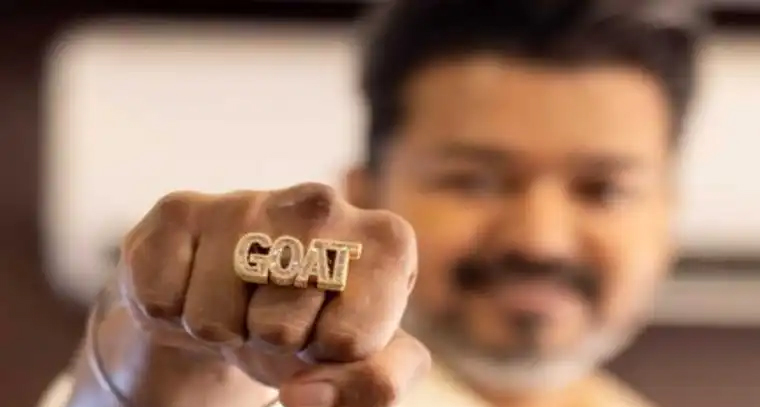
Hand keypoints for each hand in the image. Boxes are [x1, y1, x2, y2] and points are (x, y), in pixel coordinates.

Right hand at [119, 183, 429, 406]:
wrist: (248, 293)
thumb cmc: (318, 325)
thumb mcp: (366, 362)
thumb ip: (373, 386)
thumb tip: (305, 396)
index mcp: (387, 241)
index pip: (347, 344)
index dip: (326, 355)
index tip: (329, 331)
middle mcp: (322, 204)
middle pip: (279, 332)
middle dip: (275, 342)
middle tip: (278, 316)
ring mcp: (248, 200)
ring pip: (213, 320)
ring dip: (222, 328)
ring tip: (241, 301)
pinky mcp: (180, 209)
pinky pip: (161, 301)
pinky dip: (173, 311)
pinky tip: (200, 282)